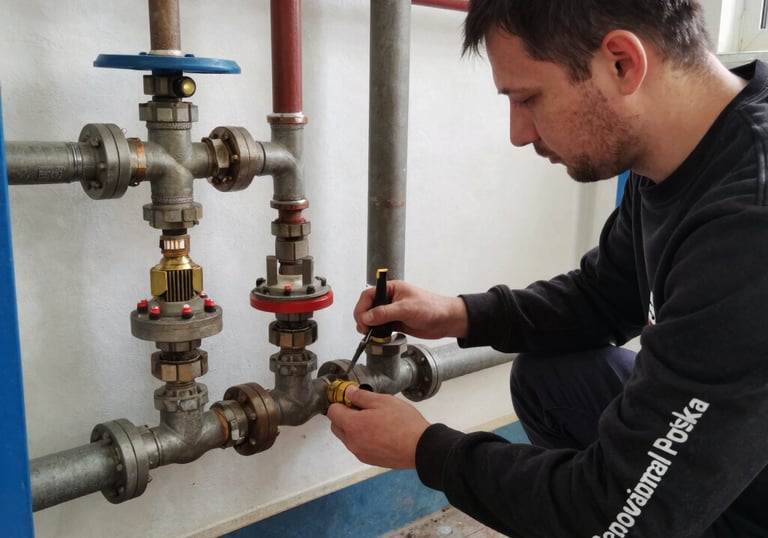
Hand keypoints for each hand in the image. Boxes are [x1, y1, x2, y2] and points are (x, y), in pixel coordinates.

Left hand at [326, 385, 429, 468]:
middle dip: (344, 415)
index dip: (341, 401)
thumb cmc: (404, 424)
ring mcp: (360, 453)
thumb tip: (348, 392)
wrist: (420, 448)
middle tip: (361, 408)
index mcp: (352, 425)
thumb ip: (361, 396)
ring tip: (374, 420)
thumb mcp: (382, 401)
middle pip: (336, 426)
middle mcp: (352, 442)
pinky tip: (379, 432)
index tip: (351, 398)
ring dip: (353, 428)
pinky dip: (362, 438)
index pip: (332, 411)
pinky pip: (358, 446)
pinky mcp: (369, 460)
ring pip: (347, 437)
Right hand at [353, 280, 467, 339]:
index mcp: (392, 289)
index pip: (369, 295)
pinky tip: (377, 337)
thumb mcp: (406, 309)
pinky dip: (377, 332)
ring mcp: (392, 312)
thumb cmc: (432, 307)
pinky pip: (381, 327)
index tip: (361, 318)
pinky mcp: (396, 322)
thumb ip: (385, 313)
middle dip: (363, 318)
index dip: (362, 307)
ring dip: (368, 326)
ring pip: (373, 318)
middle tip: (364, 328)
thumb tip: (367, 317)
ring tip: (369, 334)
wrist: (446, 320)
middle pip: (368, 307)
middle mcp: (390, 299)